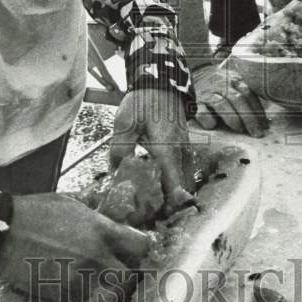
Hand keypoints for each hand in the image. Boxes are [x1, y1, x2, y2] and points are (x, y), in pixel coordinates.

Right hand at [0, 193, 150, 301]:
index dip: (141, 250)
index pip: (141, 246)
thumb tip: (111, 220)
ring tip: (85, 279)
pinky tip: (64, 283)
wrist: (1, 232)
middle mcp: (96, 259)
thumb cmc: (34, 211)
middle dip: (124, 277)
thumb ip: (95, 217)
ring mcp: (78, 280)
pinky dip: (75, 295)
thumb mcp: (71, 204)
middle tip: (115, 272)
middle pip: (128, 279)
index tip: (135, 251)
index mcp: (102, 232)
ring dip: (98, 288)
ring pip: (102, 294)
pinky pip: (77, 301)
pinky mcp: (59, 296)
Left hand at [110, 88, 193, 208]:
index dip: (170, 206)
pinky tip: (159, 185)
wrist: (161, 82)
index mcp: (168, 150)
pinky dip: (175, 181)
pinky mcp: (183, 146)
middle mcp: (180, 153)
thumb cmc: (144, 102)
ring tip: (155, 204)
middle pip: (182, 188)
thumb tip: (117, 172)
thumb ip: (121, 148)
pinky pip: (183, 170)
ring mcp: (184, 149)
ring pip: (184, 180)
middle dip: (170, 204)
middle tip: (152, 215)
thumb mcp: (126, 123)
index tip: (160, 219)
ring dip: (173, 193)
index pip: (175, 186)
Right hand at [191, 62, 268, 137]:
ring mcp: (208, 92)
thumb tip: (264, 122)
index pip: (249, 94)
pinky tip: (214, 126)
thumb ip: (247, 96)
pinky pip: (202, 113)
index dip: (258, 111)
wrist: (199, 71)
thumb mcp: (236, 83)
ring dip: (233, 119)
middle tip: (256, 134)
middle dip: (249, 118)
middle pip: (238, 100)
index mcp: (235, 80)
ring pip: (222, 105)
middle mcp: (222, 84)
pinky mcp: (196, 101)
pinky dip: (209, 120)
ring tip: (239, 129)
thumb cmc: (223, 83)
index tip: (264, 126)